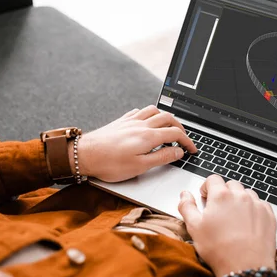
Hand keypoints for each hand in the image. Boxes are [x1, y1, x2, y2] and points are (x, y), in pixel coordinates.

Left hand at [72, 105, 197, 181]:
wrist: (84, 155)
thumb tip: (178, 152)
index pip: (175, 134)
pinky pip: (139, 111)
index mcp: (148, 136)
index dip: (187, 141)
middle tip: (184, 138)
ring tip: (168, 127)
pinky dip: (148, 114)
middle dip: (180, 127)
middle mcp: (141, 125)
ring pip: (154, 110)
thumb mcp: (140, 166)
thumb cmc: (109, 163)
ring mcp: (130, 121)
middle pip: (168, 118)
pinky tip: (146, 121)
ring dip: (165, 117)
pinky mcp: (120, 122)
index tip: (192, 149)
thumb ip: (161, 157)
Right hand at [178, 175, 276, 276]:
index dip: (207, 187)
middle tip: (218, 209)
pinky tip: (247, 224)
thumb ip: (187, 206)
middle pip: (231, 184)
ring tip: (233, 218)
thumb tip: (185, 195)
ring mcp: (257, 205)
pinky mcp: (269, 216)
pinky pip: (260, 205)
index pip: (213, 179)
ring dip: (239, 200)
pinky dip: (253, 209)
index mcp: (221, 196)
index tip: (206, 197)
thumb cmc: (220, 249)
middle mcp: (241, 196)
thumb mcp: (194, 227)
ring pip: (246, 194)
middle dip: (223, 193)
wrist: (246, 267)